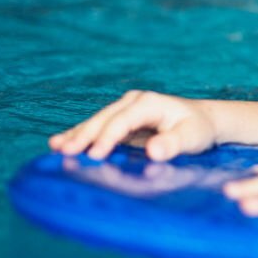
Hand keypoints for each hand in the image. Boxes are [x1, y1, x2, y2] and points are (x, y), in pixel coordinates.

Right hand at [49, 90, 216, 160]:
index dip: (107, 138)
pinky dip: (81, 135)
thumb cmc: (198, 129)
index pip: (122, 121)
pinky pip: (99, 128)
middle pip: (104, 119)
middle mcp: (134, 102)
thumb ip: (173, 144)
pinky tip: (61, 143)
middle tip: (64, 152)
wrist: (202, 121)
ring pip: (97, 122)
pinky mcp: (122, 119)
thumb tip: (153, 151)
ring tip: (55, 147)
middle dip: (84, 135)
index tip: (94, 155)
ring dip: (77, 135)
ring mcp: (126, 109)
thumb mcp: (192, 137)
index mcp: (149, 103)